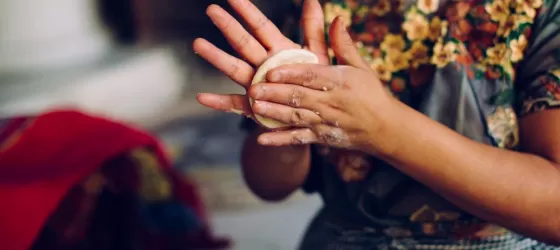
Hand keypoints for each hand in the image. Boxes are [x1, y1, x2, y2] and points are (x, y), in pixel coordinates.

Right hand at [194, 0, 328, 117]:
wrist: (313, 116)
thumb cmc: (315, 84)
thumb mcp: (318, 54)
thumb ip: (313, 29)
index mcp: (279, 50)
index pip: (261, 26)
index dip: (248, 11)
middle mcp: (263, 65)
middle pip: (244, 43)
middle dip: (229, 27)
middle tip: (211, 10)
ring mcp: (256, 85)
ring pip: (234, 69)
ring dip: (217, 57)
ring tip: (199, 44)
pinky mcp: (253, 107)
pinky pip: (234, 105)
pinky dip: (218, 102)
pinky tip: (202, 97)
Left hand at [250, 17, 396, 153]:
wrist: (385, 128)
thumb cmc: (371, 93)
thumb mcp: (360, 67)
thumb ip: (343, 45)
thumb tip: (336, 18)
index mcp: (340, 82)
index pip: (312, 76)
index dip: (291, 74)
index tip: (271, 71)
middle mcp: (332, 103)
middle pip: (300, 97)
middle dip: (275, 93)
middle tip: (253, 88)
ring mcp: (325, 122)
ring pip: (296, 118)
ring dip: (274, 113)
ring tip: (254, 107)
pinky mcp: (322, 138)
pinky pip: (299, 139)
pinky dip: (280, 140)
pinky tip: (261, 139)